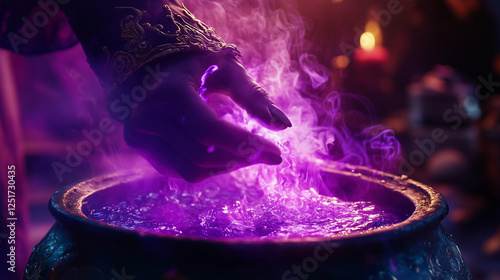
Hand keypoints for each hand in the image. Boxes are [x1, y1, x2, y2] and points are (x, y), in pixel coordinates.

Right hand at [119, 52, 290, 181]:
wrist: (152, 64)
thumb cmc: (196, 64)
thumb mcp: (226, 69)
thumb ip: (253, 95)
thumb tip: (282, 125)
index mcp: (170, 92)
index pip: (209, 130)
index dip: (244, 145)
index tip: (276, 153)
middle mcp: (147, 116)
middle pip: (200, 155)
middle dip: (240, 159)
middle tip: (267, 154)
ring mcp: (139, 135)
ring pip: (190, 170)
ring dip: (226, 167)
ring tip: (248, 155)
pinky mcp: (139, 147)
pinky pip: (179, 170)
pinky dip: (208, 168)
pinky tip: (224, 154)